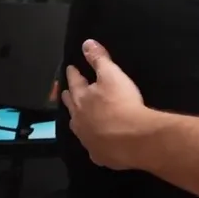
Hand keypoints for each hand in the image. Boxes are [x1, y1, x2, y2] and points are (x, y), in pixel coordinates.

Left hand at [61, 39, 151, 169]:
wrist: (133, 138)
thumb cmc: (122, 103)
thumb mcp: (112, 75)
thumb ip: (99, 59)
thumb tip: (86, 43)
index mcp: (82, 98)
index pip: (75, 82)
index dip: (73, 74)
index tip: (71, 68)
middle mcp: (80, 119)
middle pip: (71, 106)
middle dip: (69, 97)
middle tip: (66, 92)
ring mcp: (88, 138)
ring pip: (78, 127)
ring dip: (77, 120)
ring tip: (77, 117)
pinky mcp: (99, 154)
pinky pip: (93, 147)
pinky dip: (93, 142)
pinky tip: (96, 144)